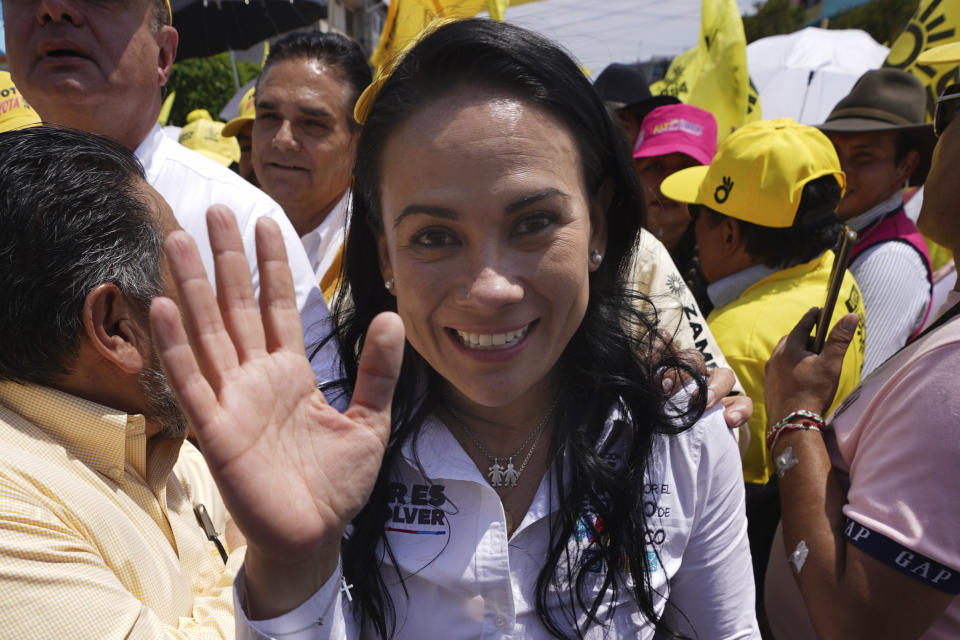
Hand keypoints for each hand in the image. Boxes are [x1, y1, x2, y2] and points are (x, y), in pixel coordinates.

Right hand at [149, 206, 404, 615]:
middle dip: (227, 260)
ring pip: (208, 333)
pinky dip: (177, 346)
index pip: (278, 307)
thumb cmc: (337, 484)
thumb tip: (391, 317)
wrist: (315, 536)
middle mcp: (256, 378)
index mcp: (291, 373)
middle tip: (215, 209)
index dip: (271, 266)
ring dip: (193, 287)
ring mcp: (232, 401)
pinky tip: (165, 306)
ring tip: (180, 240)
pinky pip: (192, 382)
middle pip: (237, 307)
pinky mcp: (216, 430)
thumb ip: (378, 372)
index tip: (266, 222)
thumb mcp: (370, 421)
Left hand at [765, 308, 858, 424]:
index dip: (813, 316)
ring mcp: (770, 371)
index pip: (803, 324)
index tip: (819, 311)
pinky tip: (799, 375)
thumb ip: (839, 339)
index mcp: (789, 348)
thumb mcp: (831, 364)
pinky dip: (789, 366)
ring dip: (796, 352)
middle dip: (805, 336)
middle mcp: (776, 356)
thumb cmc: (813, 393)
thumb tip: (851, 316)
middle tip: (819, 342)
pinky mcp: (768, 384)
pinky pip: (779, 368)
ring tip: (811, 360)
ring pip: (784, 353)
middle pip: (792, 338)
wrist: (792, 423)